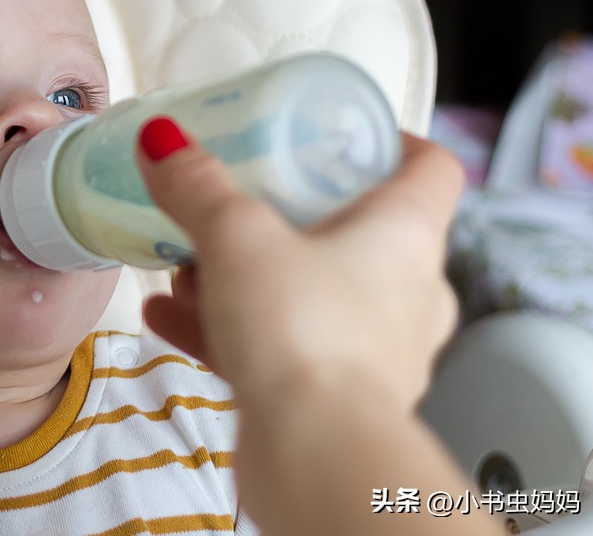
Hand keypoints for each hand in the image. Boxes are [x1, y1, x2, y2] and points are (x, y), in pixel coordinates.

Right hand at [135, 116, 464, 411]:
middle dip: (290, 217)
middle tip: (246, 205)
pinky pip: (282, 346)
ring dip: (250, 278)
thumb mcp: (238, 237)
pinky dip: (230, 329)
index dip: (390, 142)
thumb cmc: (304, 335)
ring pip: (312, 294)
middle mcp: (405, 293)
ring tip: (187, 267)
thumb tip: (164, 142)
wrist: (314, 456)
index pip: (428, 168)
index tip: (339, 136)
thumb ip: (198, 186)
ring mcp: (376, 349)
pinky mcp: (336, 396)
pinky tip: (169, 317)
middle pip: (358, 231)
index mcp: (405, 235)